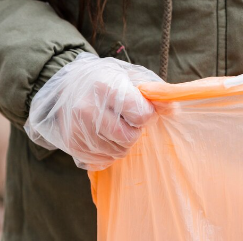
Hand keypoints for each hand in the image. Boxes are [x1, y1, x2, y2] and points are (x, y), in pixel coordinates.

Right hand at [25, 53, 161, 170]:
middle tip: (126, 122)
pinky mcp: (71, 144)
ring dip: (122, 145)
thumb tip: (172, 110)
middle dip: (134, 132)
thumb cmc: (107, 81)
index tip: (138, 109)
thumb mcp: (131, 77)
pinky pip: (101, 161)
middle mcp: (87, 109)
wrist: (69, 85)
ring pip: (115, 153)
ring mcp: (76, 129)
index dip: (146, 114)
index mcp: (105, 87)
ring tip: (115, 130)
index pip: (141, 115)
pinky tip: (104, 140)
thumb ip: (155, 92)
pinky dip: (108, 154)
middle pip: (128, 137)